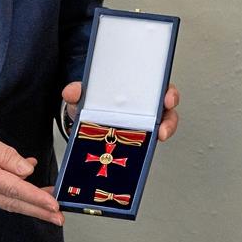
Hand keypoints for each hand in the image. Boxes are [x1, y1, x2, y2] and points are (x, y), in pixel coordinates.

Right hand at [0, 121, 63, 225]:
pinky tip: (28, 189)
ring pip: (9, 203)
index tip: (53, 206)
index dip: (37, 199)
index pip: (15, 190)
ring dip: (30, 206)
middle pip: (15, 203)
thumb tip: (27, 169)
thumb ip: (6, 154)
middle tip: (59, 217)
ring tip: (50, 206)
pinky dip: (16, 196)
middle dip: (39, 211)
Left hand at [61, 81, 180, 140]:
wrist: (84, 120)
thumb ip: (78, 91)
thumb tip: (72, 92)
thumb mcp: (85, 95)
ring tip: (155, 140)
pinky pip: (148, 144)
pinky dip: (146, 149)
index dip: (168, 92)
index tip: (167, 98)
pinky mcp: (139, 139)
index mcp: (137, 91)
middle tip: (162, 128)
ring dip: (162, 134)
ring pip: (162, 128)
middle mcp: (145, 106)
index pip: (160, 87)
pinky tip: (141, 153)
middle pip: (167, 110)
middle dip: (169, 119)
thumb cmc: (94, 103)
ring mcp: (144, 123)